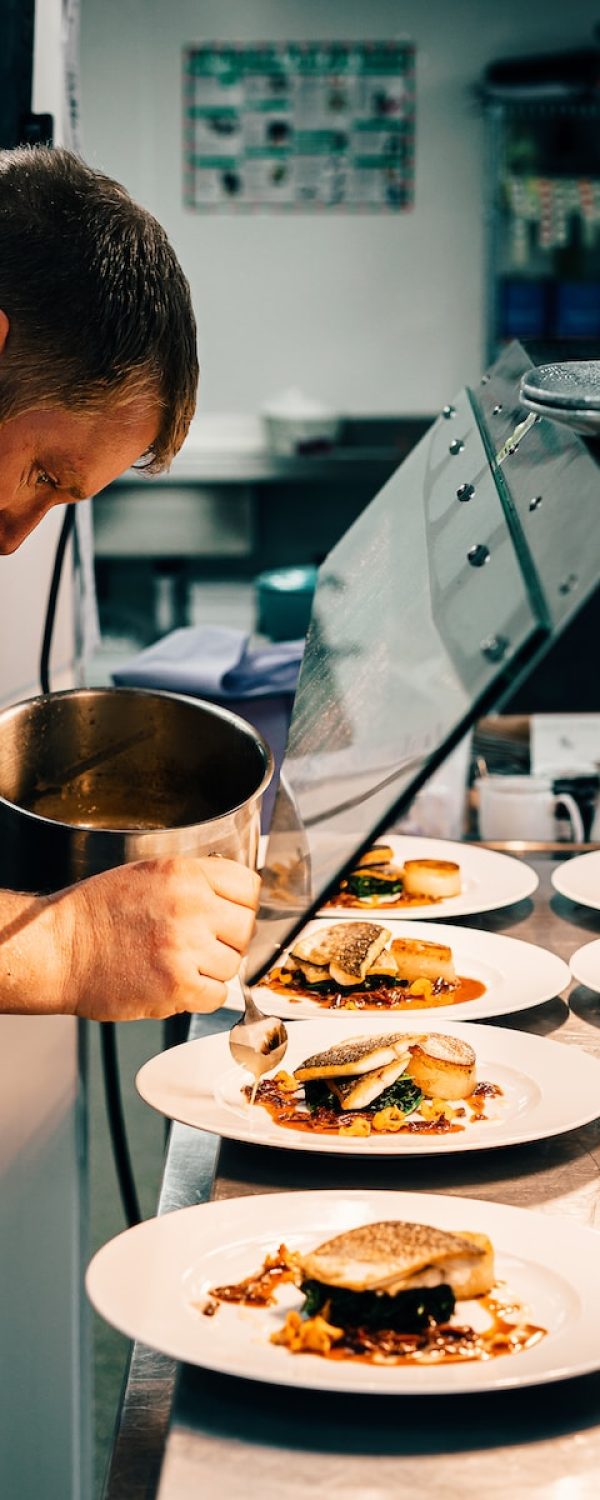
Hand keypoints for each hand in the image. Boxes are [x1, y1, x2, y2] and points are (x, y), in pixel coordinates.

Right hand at [55, 855, 259, 1020]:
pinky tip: (174, 982)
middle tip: (199, 944)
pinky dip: (201, 995)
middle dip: (228, 939)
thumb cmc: (97, 913)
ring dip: (212, 969)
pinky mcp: (178, 985)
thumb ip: (197, 882)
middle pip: (246, 928)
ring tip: (177, 962)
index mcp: (184, 873)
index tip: (230, 915)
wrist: (58, 949)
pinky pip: (218, 995)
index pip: (249, 887)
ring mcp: (185, 946)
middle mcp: (190, 905)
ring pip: (234, 964)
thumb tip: (238, 900)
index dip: (241, 905)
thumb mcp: (149, 875)